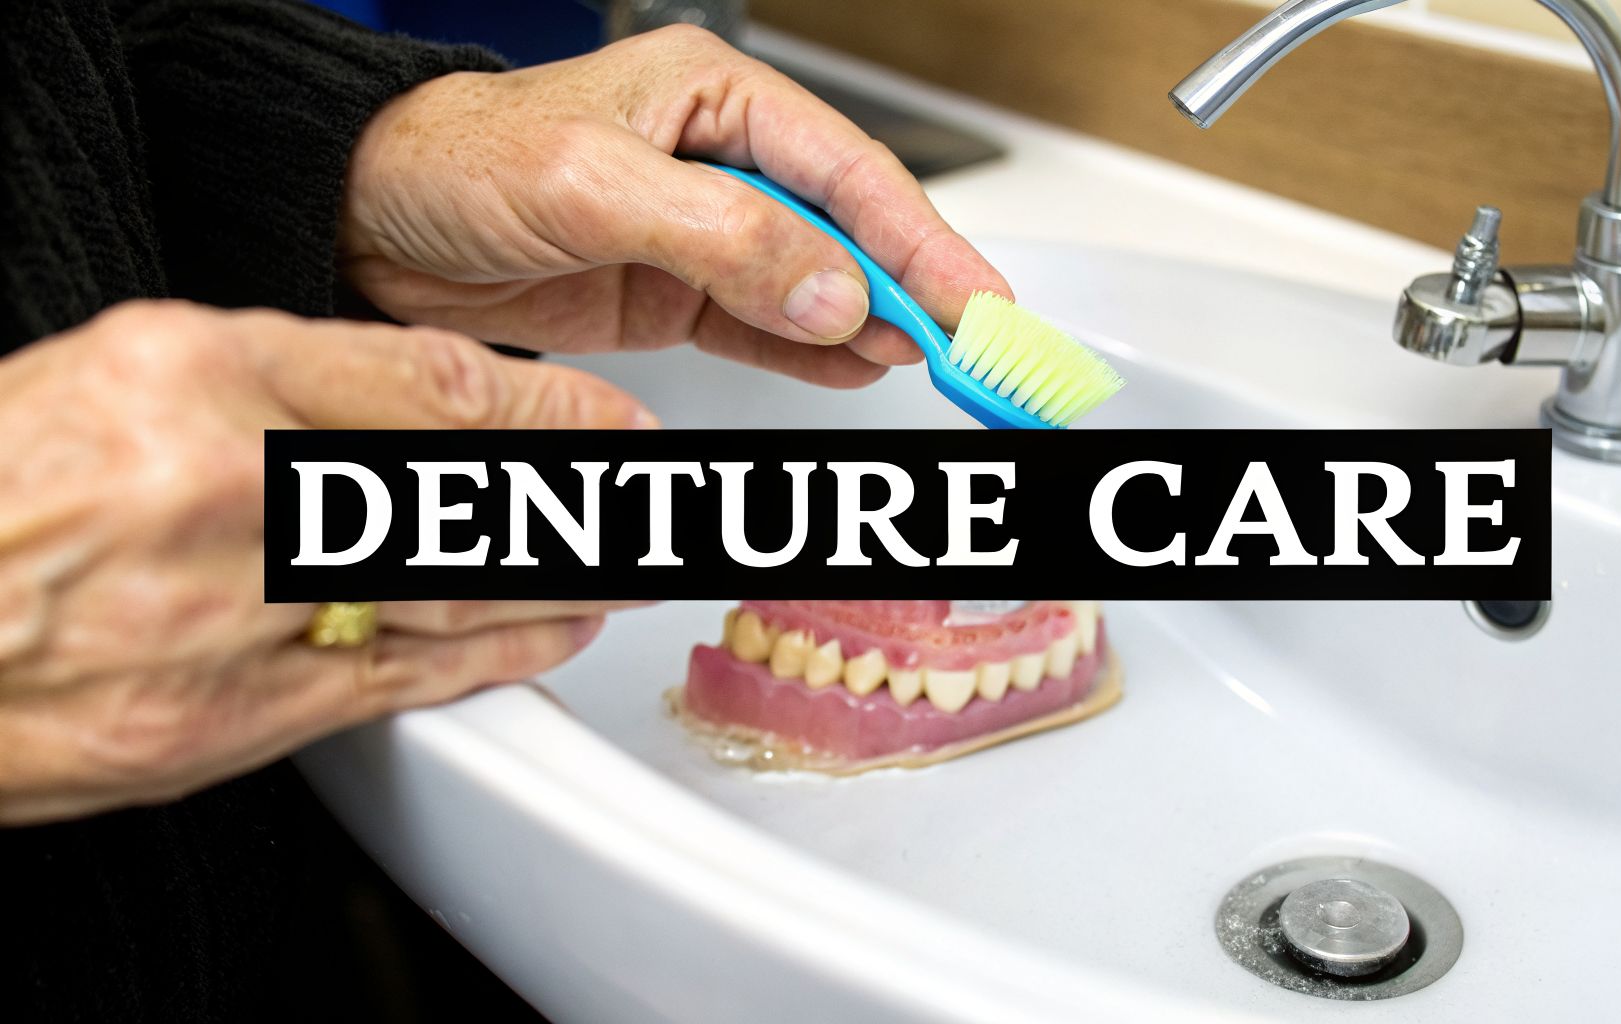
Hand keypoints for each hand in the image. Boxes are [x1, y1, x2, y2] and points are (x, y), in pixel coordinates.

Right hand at [0, 301, 650, 823]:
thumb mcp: (124, 367)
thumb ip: (277, 377)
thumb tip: (424, 403)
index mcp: (189, 372)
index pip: (429, 386)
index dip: (552, 410)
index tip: (615, 420)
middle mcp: (219, 489)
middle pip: (464, 493)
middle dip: (586, 499)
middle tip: (662, 496)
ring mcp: (223, 616)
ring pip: (448, 594)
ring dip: (563, 579)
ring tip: (629, 560)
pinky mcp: (220, 722)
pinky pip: (393, 683)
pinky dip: (494, 657)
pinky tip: (552, 633)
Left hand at [338, 25, 1011, 388]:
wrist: (367, 220)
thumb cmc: (458, 162)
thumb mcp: (594, 185)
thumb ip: (725, 237)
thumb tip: (833, 291)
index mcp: (719, 97)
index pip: (851, 172)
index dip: (925, 240)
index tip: (977, 300)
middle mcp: (724, 160)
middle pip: (852, 228)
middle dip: (919, 287)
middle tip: (980, 347)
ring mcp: (705, 232)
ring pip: (818, 283)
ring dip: (876, 326)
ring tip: (936, 365)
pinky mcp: (677, 293)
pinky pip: (769, 327)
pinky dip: (820, 353)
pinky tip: (863, 369)